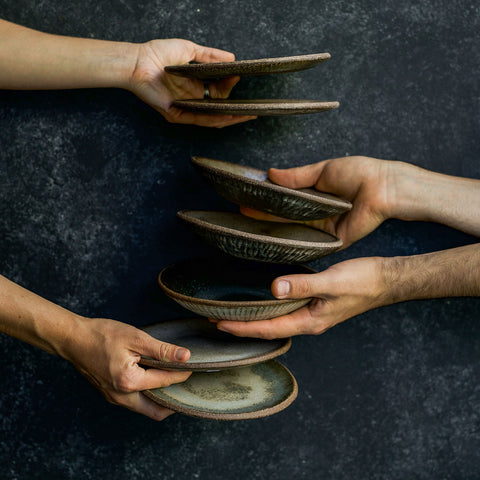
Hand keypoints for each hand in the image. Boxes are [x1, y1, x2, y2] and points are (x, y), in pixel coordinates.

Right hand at [62, 317, 191, 419]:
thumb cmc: (102, 335)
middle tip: (186, 387)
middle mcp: (121, 397)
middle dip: (174, 401)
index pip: (165, 382)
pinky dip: (147, 395)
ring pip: (144, 408)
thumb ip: (162, 350)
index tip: (193, 367)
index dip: (182, 374)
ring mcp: (114, 398)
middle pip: (156, 411)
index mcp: (129, 383)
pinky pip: (134, 402)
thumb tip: (185, 356)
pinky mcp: (110, 394)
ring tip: (173, 383)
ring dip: (160, 399)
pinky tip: (154, 380)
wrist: (73, 338)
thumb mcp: (136, 338)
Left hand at [129, 39, 255, 126]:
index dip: (229, 86)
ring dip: (230, 118)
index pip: (218, 91)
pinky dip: (215, 118)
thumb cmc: (157, 54)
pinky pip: (199, 119)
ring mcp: (185, 108)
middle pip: (218, 108)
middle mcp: (191, 99)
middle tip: (252, 107)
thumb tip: (232, 58)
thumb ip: (210, 55)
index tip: (238, 77)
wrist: (138, 61)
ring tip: (246, 116)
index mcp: (194, 86)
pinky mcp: (177, 114)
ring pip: (212, 118)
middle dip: (236, 108)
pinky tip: (228, 116)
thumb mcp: (189, 50)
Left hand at [217, 257, 385, 338]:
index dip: (242, 328)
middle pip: (269, 329)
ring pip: (276, 321)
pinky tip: (263, 300)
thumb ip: (303, 285)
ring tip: (233, 314)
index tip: (219, 324)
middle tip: (217, 321)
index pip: (268, 329)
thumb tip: (274, 288)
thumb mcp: (332, 283)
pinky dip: (269, 308)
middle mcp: (308, 322)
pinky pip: (286, 311)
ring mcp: (312, 315)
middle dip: (243, 327)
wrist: (386, 280)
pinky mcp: (316, 304)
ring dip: (254, 319)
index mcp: (310, 321)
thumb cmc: (363, 282)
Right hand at [241, 156, 401, 247]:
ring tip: (250, 228)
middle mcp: (316, 213)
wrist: (383, 187)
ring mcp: (323, 228)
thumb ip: (297, 175)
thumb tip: (270, 173)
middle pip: (285, 217)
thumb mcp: (323, 169)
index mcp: (314, 195)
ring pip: (293, 230)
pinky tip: (272, 242)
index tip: (246, 200)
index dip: (266, 201)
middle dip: (264, 216)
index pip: (284, 200)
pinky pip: (308, 242)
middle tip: (241, 216)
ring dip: (273, 229)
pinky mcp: (331, 240)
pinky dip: (291, 242)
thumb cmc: (359, 173)